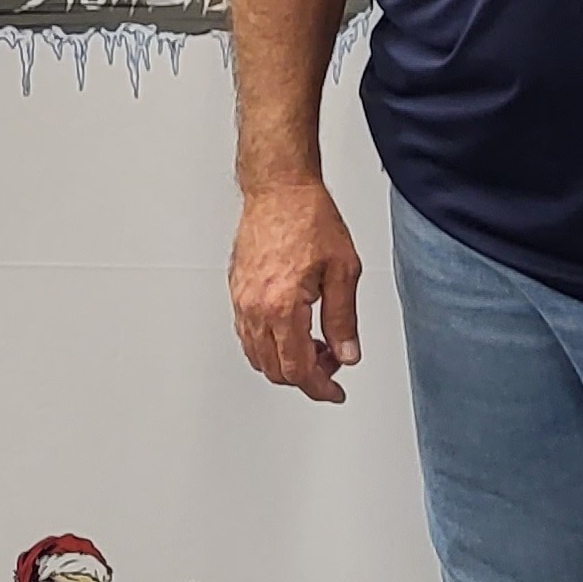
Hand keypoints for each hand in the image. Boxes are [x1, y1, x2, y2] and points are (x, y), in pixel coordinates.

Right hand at [229, 178, 361, 406]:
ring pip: (257, 355)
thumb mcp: (343, 270)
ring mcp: (241, 299)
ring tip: (315, 343)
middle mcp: (255, 307)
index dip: (320, 387)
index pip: (298, 368)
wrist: (279, 188)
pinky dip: (268, 344)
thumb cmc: (308, 217)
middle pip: (275, 369)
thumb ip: (344, 319)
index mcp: (282, 306)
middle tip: (332, 360)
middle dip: (306, 375)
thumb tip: (346, 354)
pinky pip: (246, 333)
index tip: (334, 392)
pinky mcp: (236, 289)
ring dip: (286, 360)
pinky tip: (291, 329)